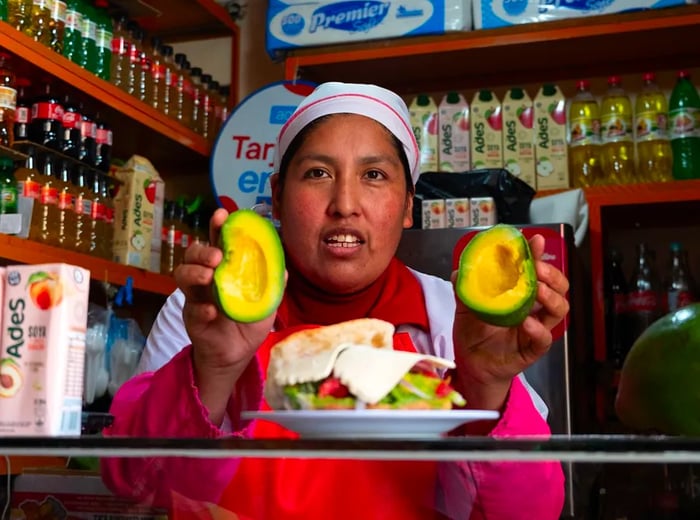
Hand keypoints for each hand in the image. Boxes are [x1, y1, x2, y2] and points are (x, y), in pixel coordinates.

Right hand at [174, 208, 282, 422]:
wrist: (237, 354)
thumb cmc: (249, 321)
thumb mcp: (266, 301)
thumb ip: (272, 283)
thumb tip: (284, 268)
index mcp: (225, 268)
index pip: (217, 241)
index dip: (217, 227)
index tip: (222, 215)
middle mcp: (206, 278)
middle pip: (193, 254)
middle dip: (202, 249)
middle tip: (217, 255)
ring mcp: (196, 296)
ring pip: (182, 275)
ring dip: (195, 272)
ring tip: (210, 277)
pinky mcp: (192, 318)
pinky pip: (191, 308)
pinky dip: (200, 307)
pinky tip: (211, 310)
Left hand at [451, 233, 569, 411]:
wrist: (470, 365)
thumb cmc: (473, 334)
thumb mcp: (466, 306)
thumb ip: (465, 288)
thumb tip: (460, 270)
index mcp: (521, 295)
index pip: (537, 272)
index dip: (539, 256)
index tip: (535, 242)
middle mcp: (533, 310)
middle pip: (559, 288)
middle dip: (552, 275)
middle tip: (537, 269)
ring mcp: (535, 329)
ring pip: (559, 310)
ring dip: (550, 297)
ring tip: (536, 290)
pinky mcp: (531, 350)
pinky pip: (544, 339)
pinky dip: (538, 329)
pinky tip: (526, 322)